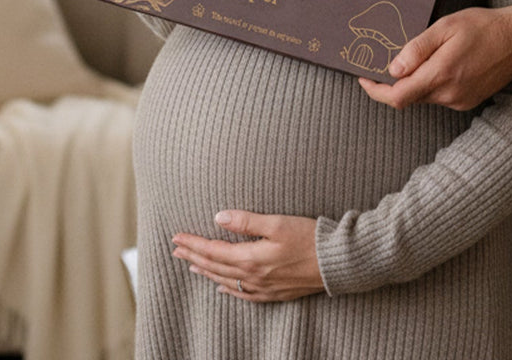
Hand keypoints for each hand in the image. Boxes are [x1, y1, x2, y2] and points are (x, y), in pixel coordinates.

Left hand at [171, 210, 323, 302]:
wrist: (335, 262)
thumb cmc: (309, 237)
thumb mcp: (277, 222)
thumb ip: (247, 221)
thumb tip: (218, 217)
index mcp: (251, 258)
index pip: (213, 251)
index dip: (193, 243)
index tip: (176, 237)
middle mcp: (253, 276)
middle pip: (215, 266)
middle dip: (193, 256)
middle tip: (175, 249)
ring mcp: (263, 287)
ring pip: (225, 281)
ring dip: (206, 271)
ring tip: (191, 264)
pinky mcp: (274, 293)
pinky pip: (242, 295)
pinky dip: (227, 289)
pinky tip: (221, 287)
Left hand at [359, 5, 511, 110]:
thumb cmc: (483, 26)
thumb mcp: (445, 27)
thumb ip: (417, 50)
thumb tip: (393, 70)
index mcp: (442, 75)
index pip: (398, 97)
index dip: (376, 91)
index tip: (363, 78)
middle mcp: (450, 94)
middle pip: (409, 97)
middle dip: (394, 82)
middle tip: (385, 59)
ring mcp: (461, 100)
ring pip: (425, 96)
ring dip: (415, 81)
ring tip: (421, 55)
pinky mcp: (468, 101)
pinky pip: (440, 96)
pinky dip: (432, 83)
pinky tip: (441, 62)